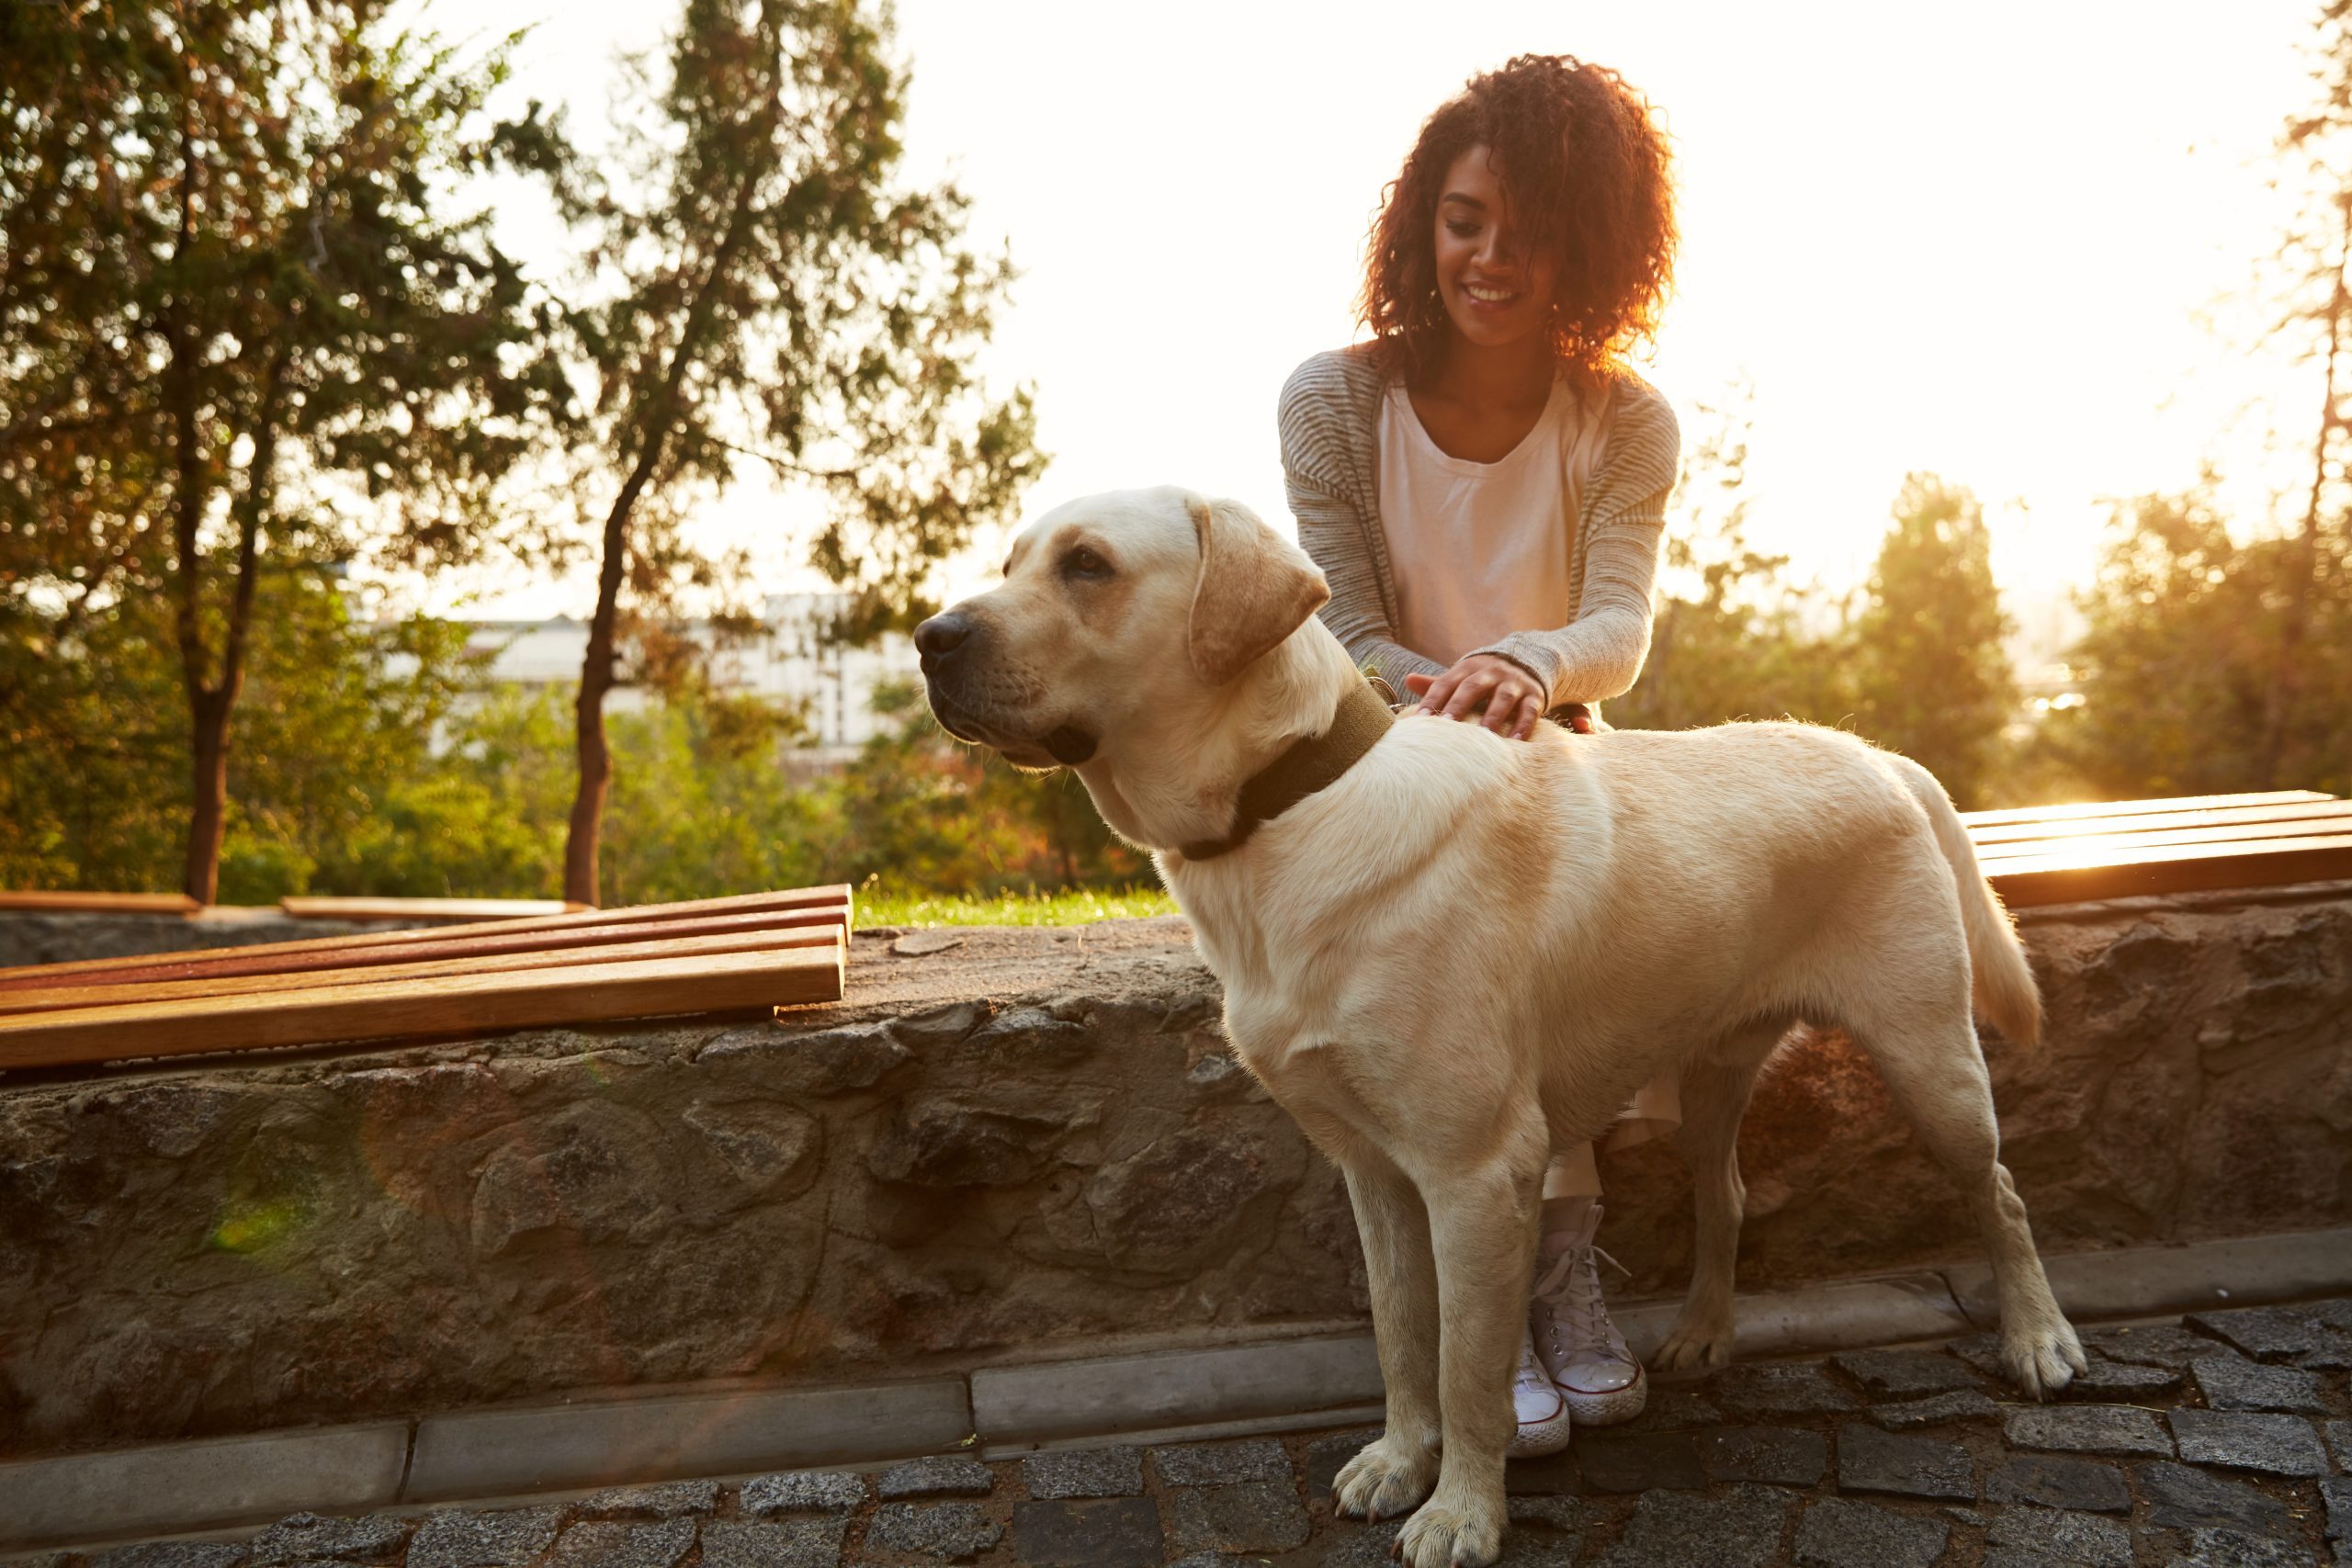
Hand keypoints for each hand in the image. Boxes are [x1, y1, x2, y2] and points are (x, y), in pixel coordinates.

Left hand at [1404, 654, 1545, 740]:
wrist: (1528, 661)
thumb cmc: (1485, 678)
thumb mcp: (1464, 677)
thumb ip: (1438, 683)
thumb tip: (1407, 680)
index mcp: (1468, 668)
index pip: (1446, 682)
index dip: (1433, 699)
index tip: (1420, 719)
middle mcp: (1491, 672)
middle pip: (1473, 687)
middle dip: (1459, 705)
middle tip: (1447, 724)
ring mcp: (1514, 683)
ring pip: (1503, 698)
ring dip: (1493, 716)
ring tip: (1484, 735)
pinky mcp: (1534, 694)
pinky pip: (1530, 709)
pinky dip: (1524, 724)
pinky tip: (1516, 741)